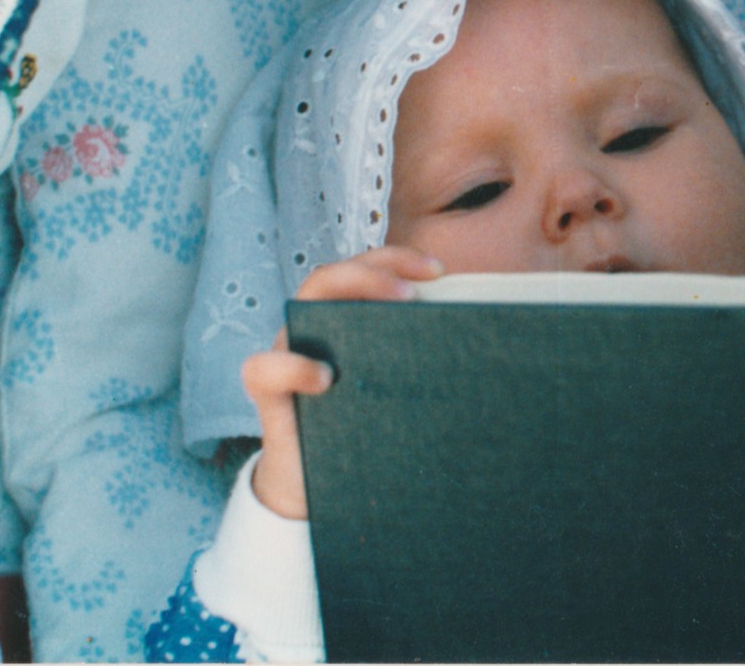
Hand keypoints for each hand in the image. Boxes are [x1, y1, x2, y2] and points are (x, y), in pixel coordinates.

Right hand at [245, 247, 443, 518]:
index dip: (398, 260)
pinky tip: (326, 379)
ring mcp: (285, 353)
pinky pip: (264, 368)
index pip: (364, 269)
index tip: (440, 271)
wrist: (310, 484)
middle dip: (374, 271)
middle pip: (331, 276)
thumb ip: (415, 360)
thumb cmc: (360, 426)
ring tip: (392, 313)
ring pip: (297, 305)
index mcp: (341, 318)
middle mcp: (310, 328)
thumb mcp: (392, 388)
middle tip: (414, 293)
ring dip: (342, 298)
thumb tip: (481, 351)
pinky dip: (294, 367)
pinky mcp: (265, 392)